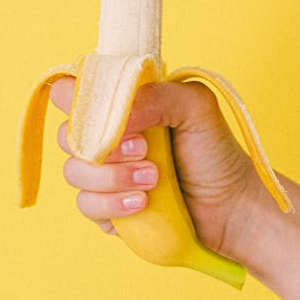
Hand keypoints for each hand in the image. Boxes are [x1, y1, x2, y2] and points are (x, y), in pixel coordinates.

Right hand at [49, 77, 262, 259]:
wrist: (231, 208)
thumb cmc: (215, 154)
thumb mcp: (196, 107)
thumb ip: (157, 95)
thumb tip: (115, 116)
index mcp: (123, 105)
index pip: (74, 91)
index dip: (76, 98)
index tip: (104, 112)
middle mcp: (109, 138)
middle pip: (68, 135)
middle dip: (103, 145)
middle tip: (144, 150)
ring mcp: (105, 174)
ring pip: (74, 172)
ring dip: (112, 178)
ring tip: (153, 181)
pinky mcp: (107, 208)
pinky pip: (86, 205)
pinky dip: (112, 204)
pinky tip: (142, 204)